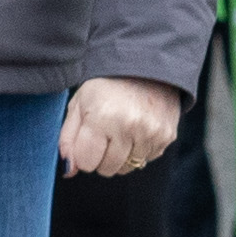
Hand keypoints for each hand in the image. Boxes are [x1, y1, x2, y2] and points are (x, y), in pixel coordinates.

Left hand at [59, 74, 182, 175]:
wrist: (146, 66)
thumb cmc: (106, 86)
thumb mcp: (79, 104)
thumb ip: (68, 139)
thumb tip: (68, 170)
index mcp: (102, 116)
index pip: (86, 162)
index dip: (83, 153)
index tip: (88, 138)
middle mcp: (128, 126)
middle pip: (107, 169)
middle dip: (102, 156)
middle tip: (105, 133)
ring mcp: (150, 132)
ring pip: (127, 168)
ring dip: (121, 154)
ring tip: (122, 129)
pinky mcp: (166, 136)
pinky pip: (146, 160)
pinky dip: (139, 149)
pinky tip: (138, 129)